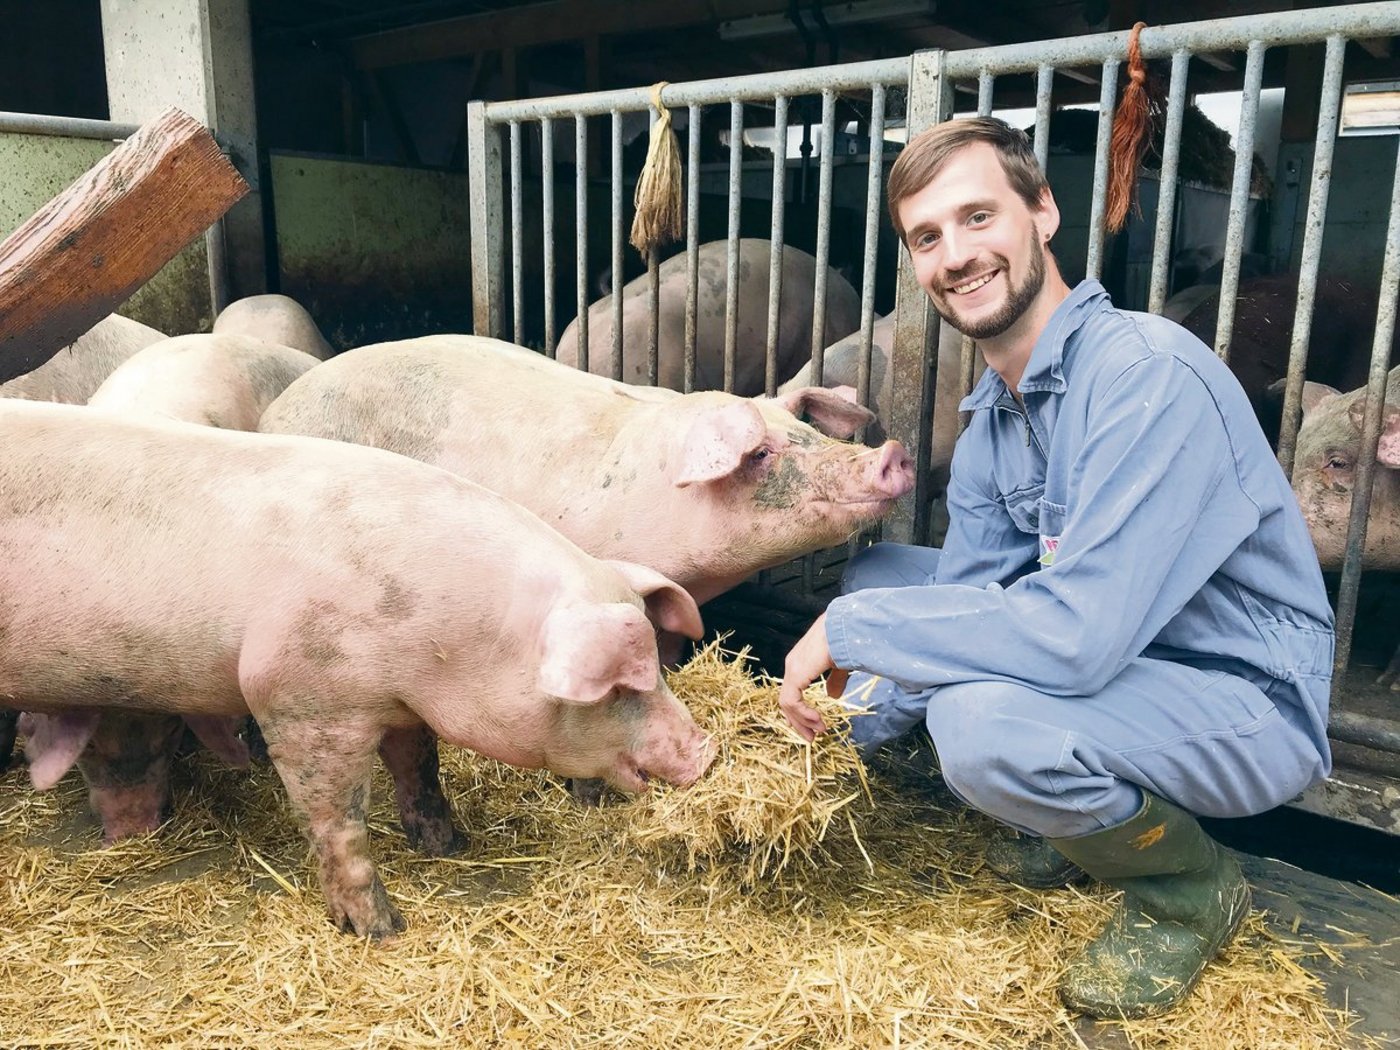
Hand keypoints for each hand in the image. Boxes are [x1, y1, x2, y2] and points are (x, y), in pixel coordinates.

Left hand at [779, 612, 837, 741]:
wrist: (846, 628)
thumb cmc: (846, 641)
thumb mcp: (839, 666)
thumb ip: (835, 680)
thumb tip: (833, 696)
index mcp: (801, 662)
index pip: (793, 692)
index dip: (800, 712)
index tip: (813, 726)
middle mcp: (793, 665)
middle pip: (787, 701)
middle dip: (799, 721)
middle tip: (811, 737)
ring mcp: (793, 670)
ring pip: (788, 704)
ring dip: (802, 721)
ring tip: (817, 731)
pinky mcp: (796, 675)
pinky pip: (792, 701)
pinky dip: (803, 714)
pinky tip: (817, 720)